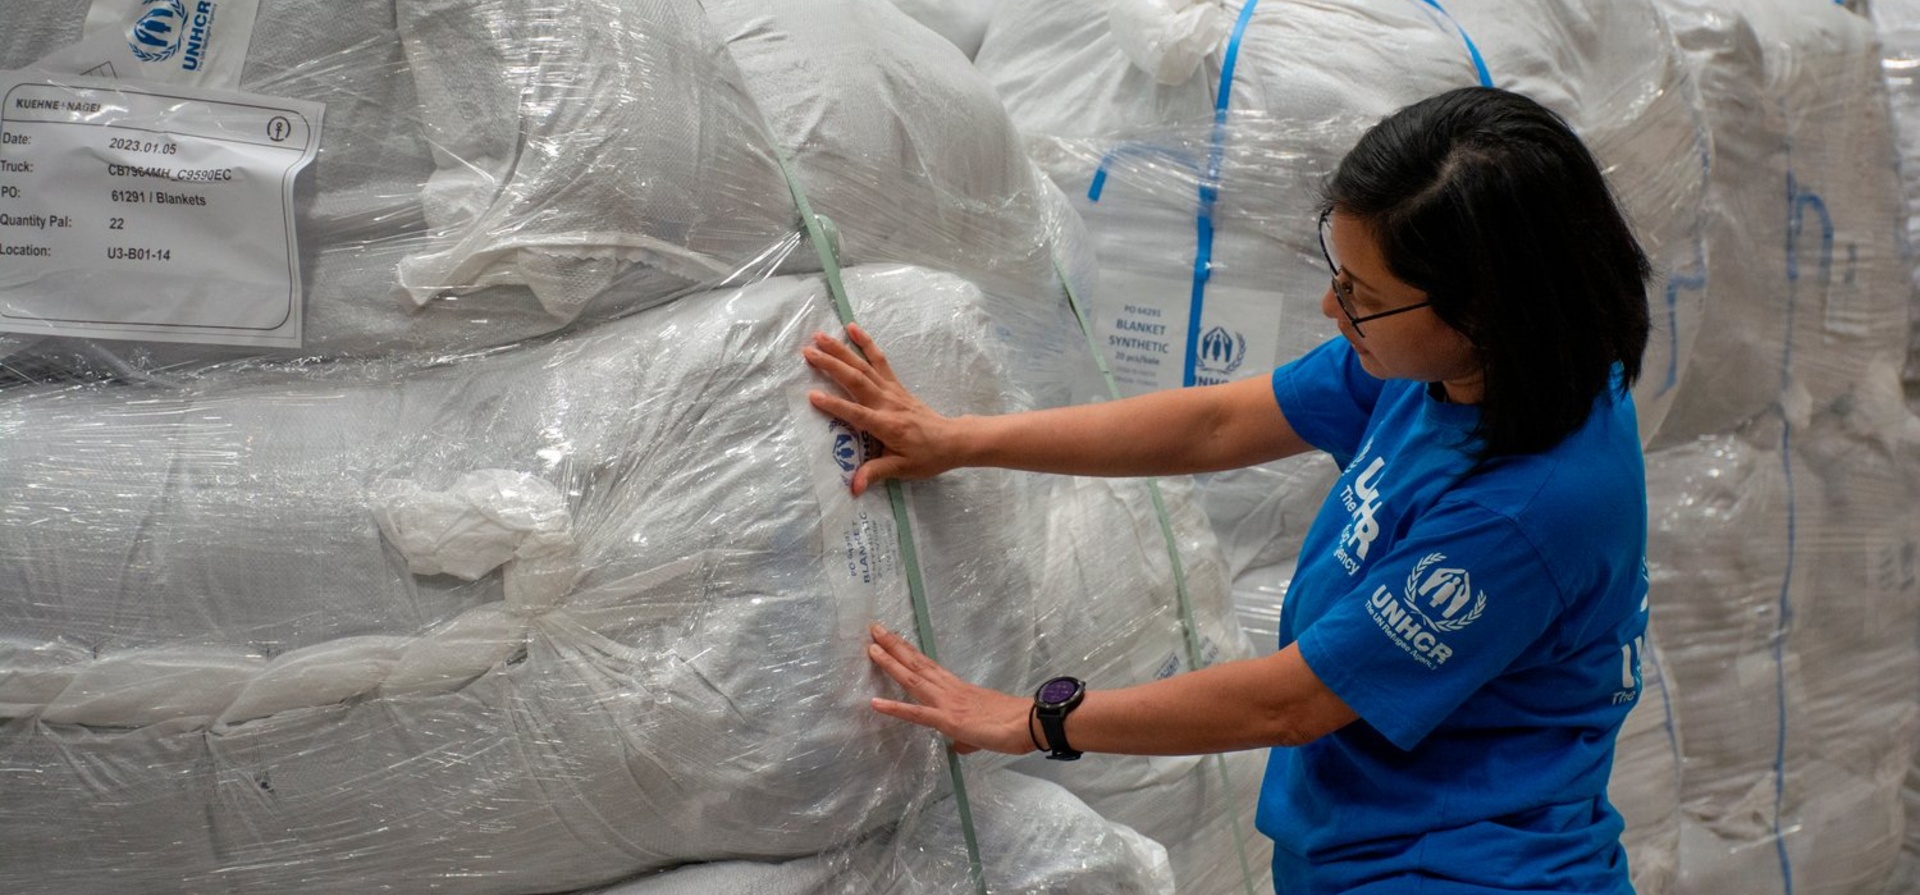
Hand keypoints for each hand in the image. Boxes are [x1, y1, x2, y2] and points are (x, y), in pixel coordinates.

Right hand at [803, 324, 963, 495]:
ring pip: (864, 366)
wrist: (952, 440)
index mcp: (886, 425)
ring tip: (820, 336)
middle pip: (856, 380)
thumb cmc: (926, 456)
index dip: (835, 405)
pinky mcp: (895, 385)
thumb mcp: (902, 469)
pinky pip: (879, 361)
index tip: (812, 395)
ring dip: (841, 350)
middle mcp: (887, 403)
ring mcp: (892, 391)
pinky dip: (866, 344)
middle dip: (831, 365)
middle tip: (808, 352)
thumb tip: (854, 488)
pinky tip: (853, 328)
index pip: (856, 413)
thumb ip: (876, 474)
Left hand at [866, 623, 1034, 754]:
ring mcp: (948, 702)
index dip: (909, 653)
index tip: (893, 639)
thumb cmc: (1014, 725)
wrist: (1030, 723)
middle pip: (917, 664)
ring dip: (891, 662)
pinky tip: (875, 703)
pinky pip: (917, 714)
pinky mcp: (949, 720)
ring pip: (913, 679)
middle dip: (894, 646)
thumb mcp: (983, 731)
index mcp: (958, 690)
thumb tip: (959, 745)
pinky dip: (895, 708)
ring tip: (871, 647)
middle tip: (875, 628)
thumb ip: (966, 737)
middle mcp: (950, 690)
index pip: (929, 667)